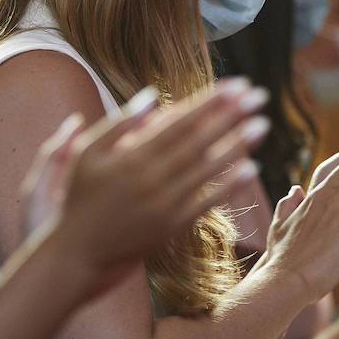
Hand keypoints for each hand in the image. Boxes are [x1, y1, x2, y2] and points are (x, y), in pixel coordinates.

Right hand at [20, 79, 269, 293]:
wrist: (75, 254)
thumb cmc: (78, 199)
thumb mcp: (86, 155)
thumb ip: (119, 124)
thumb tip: (152, 95)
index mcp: (130, 157)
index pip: (179, 121)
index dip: (210, 102)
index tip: (236, 85)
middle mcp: (150, 179)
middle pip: (198, 140)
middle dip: (230, 116)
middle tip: (259, 96)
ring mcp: (162, 205)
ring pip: (206, 169)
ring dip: (237, 145)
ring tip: (262, 124)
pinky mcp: (170, 228)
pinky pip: (205, 203)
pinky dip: (228, 186)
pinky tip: (251, 168)